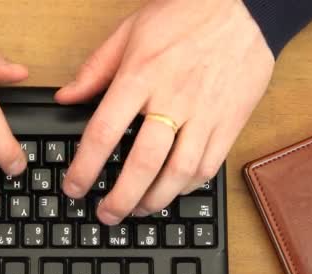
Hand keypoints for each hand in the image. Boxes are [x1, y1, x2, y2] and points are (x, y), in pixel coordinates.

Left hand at [56, 0, 274, 223]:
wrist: (245, 6)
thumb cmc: (185, 15)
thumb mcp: (129, 32)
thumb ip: (95, 69)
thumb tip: (65, 98)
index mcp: (141, 76)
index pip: (105, 132)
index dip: (85, 167)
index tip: (74, 187)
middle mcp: (173, 99)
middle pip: (144, 163)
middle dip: (120, 198)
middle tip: (106, 215)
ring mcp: (206, 114)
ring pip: (179, 172)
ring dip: (155, 200)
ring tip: (137, 210)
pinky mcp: (231, 122)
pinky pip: (209, 165)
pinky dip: (188, 186)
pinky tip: (172, 191)